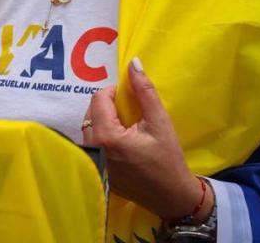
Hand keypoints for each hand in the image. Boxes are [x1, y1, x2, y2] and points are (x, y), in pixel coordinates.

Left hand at [82, 57, 213, 222]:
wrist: (171, 197)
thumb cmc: (168, 160)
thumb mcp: (160, 123)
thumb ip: (145, 92)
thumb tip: (134, 63)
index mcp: (106, 136)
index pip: (99, 98)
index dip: (114, 93)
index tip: (130, 100)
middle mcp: (92, 148)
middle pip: (90, 111)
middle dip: (107, 107)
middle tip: (129, 114)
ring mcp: (91, 161)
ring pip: (88, 126)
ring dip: (103, 121)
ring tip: (126, 127)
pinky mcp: (94, 170)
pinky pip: (90, 142)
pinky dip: (102, 136)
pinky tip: (120, 143)